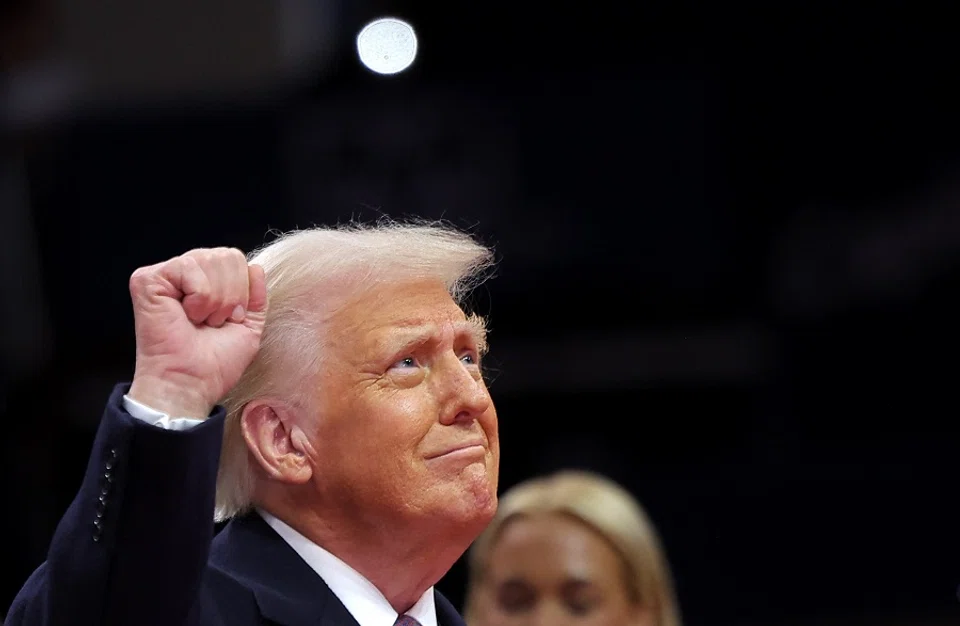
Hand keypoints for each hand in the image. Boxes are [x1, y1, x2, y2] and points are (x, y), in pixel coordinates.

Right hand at [127, 247, 266, 418]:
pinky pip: (190, 266)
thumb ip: (256, 296)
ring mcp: (166, 275)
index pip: (236, 259)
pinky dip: (199, 297)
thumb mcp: (248, 326)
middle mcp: (186, 275)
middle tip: (214, 322)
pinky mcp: (148, 279)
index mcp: (207, 283)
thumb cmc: (214, 363)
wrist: (192, 382)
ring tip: (200, 320)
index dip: (242, 291)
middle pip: (228, 255)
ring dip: (216, 299)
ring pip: (211, 259)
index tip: (229, 320)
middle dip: (232, 295)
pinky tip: (186, 315)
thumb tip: (256, 267)